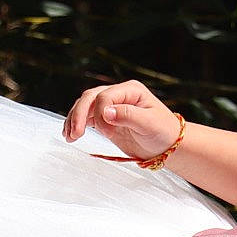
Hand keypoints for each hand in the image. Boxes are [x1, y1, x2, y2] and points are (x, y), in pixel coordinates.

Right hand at [61, 81, 182, 161]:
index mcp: (131, 90)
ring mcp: (111, 106)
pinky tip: (71, 135)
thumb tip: (105, 112)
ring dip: (74, 119)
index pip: (105, 96)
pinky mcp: (106, 119)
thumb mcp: (149, 124)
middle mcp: (119, 94)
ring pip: (85, 106)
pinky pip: (86, 117)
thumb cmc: (163, 132)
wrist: (167, 145)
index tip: (108, 133)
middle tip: (75, 134)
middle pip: (90, 98)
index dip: (101, 114)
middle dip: (79, 115)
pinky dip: (76, 125)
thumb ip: (128, 115)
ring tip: (70, 136)